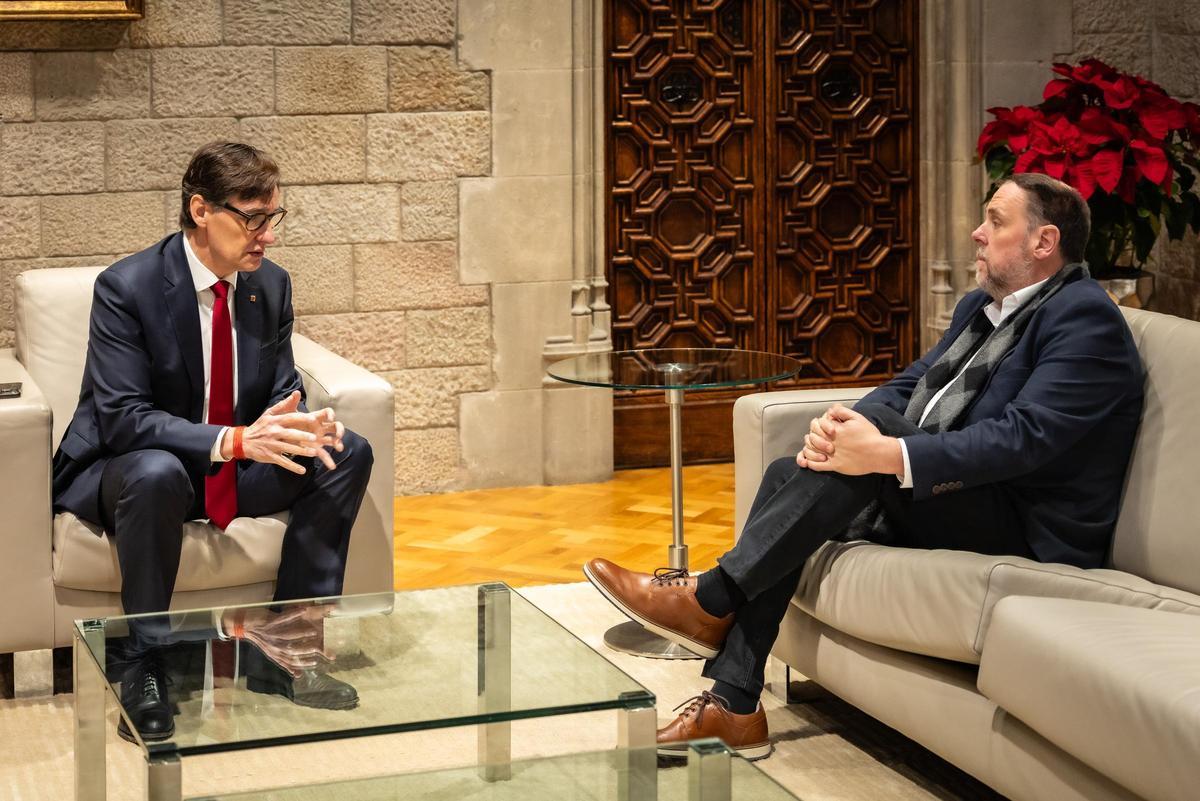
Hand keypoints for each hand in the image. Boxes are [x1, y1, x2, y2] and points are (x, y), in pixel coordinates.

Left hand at [221, 605, 332, 677]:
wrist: (242, 625)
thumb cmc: (259, 638)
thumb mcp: (272, 653)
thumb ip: (285, 663)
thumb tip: (298, 674)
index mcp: (274, 653)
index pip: (290, 661)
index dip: (302, 663)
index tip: (315, 662)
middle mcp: (273, 645)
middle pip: (291, 650)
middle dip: (305, 650)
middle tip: (319, 649)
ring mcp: (270, 634)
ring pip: (288, 636)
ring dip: (301, 633)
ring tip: (314, 632)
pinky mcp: (268, 622)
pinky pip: (283, 618)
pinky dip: (293, 614)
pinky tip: (303, 610)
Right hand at [224, 391, 344, 473]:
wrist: (243, 441)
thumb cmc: (260, 426)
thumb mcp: (268, 414)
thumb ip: (283, 405)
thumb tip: (296, 394)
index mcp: (275, 421)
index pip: (290, 419)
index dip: (302, 419)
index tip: (314, 419)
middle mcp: (274, 432)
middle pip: (290, 434)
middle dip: (302, 437)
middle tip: (315, 438)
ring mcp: (272, 445)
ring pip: (288, 448)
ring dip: (301, 452)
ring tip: (314, 453)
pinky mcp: (270, 456)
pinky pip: (283, 462)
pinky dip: (293, 467)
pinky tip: (302, 471)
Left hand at [799, 405, 901, 475]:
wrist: (879, 453)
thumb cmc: (870, 436)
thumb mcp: (857, 418)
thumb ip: (842, 412)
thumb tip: (831, 409)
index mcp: (836, 430)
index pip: (817, 424)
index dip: (818, 423)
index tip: (822, 426)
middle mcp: (832, 442)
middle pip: (812, 436)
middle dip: (812, 435)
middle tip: (815, 436)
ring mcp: (833, 455)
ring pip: (812, 451)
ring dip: (809, 448)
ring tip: (810, 447)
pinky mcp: (836, 466)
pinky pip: (817, 466)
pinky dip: (811, 463)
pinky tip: (810, 460)